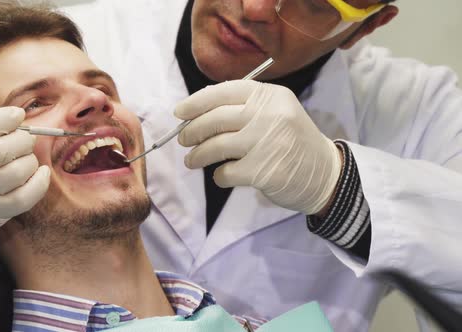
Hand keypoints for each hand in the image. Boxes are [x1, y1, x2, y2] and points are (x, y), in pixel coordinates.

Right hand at [0, 97, 49, 251]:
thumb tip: (10, 115)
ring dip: (30, 160)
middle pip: (4, 149)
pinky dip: (40, 182)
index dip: (6, 118)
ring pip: (18, 171)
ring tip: (25, 156)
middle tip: (23, 139)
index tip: (17, 115)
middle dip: (22, 139)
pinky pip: (25, 197)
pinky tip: (41, 173)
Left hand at [175, 80, 341, 214]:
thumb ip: (243, 107)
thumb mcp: (276, 112)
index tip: (179, 112)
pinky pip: (225, 172)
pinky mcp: (263, 171)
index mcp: (270, 96)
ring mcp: (266, 143)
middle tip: (183, 140)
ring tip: (192, 160)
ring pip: (215, 146)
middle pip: (215, 119)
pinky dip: (219, 175)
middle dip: (192, 131)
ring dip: (197, 155)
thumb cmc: (291, 141)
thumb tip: (196, 111)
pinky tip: (223, 175)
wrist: (325, 174)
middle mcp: (269, 115)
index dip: (197, 102)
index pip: (224, 91)